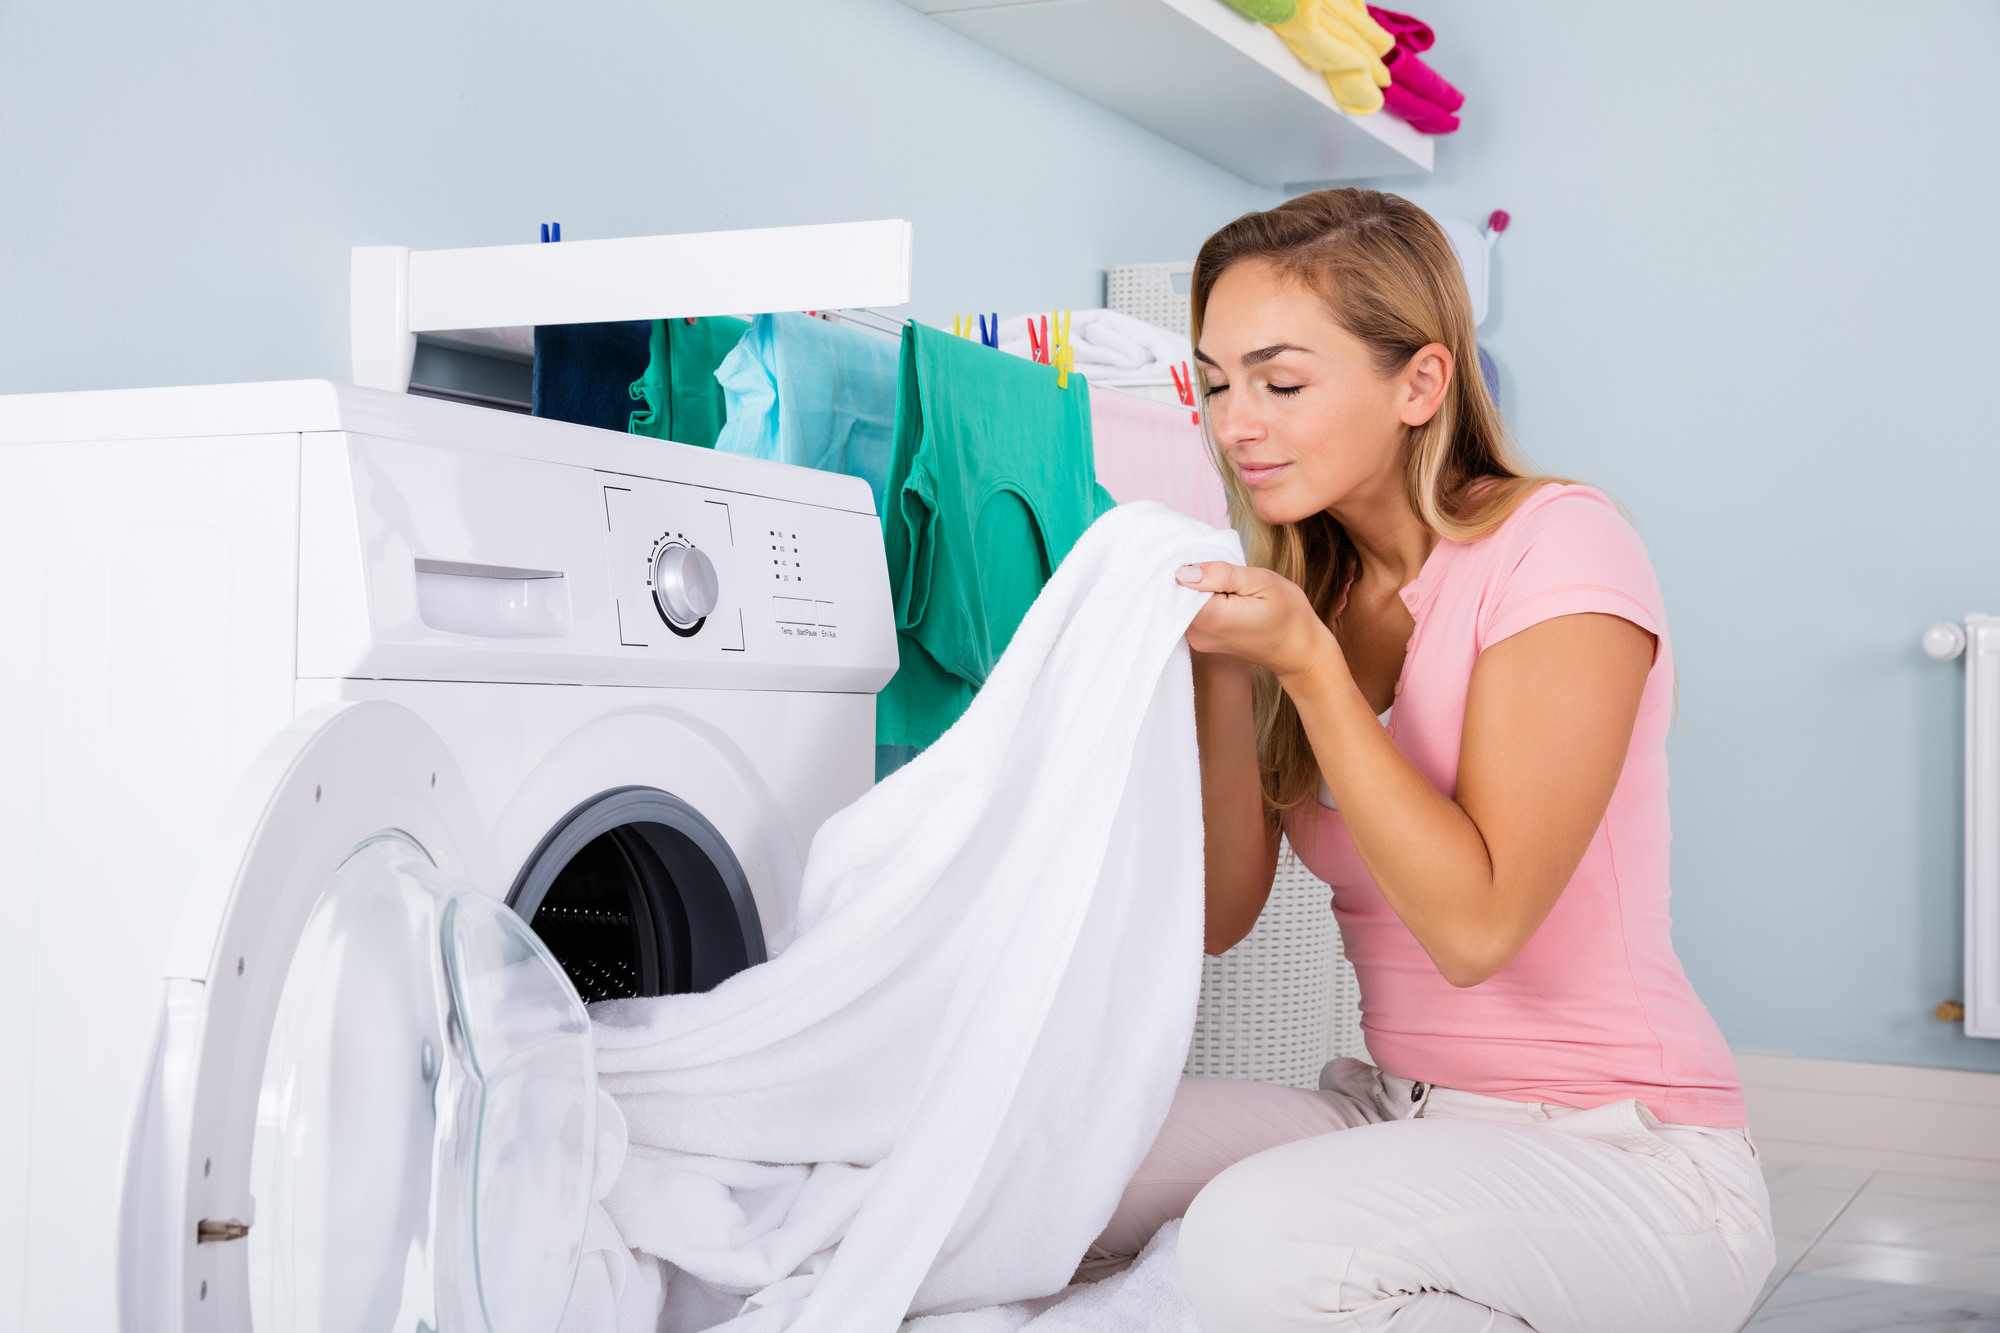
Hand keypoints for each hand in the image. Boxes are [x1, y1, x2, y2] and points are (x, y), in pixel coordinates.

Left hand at [1177, 562, 1340, 681]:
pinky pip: (1190, 611)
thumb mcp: (1262, 582)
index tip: (1213, 562)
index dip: (1192, 566)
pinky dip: (1202, 600)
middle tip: (1227, 572)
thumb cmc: (1287, 614)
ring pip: (1183, 601)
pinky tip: (1225, 597)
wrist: (1298, 651)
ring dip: (1199, 588)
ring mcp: (1198, 640)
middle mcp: (1199, 634)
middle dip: (1196, 576)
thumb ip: (1221, 574)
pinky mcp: (1200, 640)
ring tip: (1230, 586)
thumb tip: (1184, 572)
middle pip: (1179, 593)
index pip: (1179, 584)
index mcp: (1214, 619)